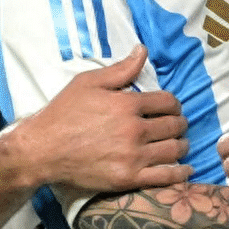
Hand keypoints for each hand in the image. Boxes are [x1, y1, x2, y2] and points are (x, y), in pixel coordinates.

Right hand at [20, 44, 191, 191]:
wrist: (42, 150)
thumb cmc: (63, 113)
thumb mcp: (89, 82)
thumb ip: (121, 68)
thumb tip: (144, 50)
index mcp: (127, 104)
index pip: (168, 102)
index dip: (174, 104)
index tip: (171, 109)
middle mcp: (134, 130)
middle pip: (174, 125)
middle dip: (179, 124)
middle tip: (177, 126)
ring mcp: (132, 156)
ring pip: (174, 149)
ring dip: (182, 145)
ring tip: (180, 144)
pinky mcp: (128, 178)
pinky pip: (165, 177)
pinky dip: (180, 173)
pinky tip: (186, 170)